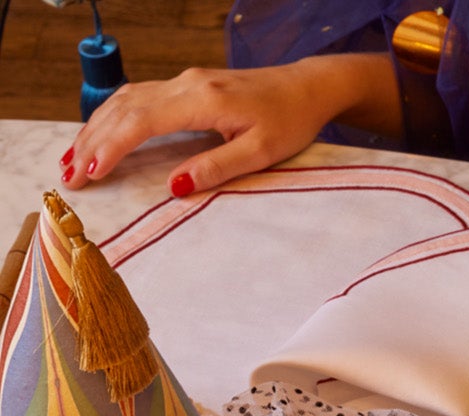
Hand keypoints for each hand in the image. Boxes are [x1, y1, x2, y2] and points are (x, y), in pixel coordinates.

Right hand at [59, 55, 400, 198]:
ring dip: (97, 128)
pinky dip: (115, 117)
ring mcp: (185, 82)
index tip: (91, 172)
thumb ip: (216, 169)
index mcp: (202, 100)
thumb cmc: (289, 121)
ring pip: (127, 100)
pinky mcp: (188, 86)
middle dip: (93, 141)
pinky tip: (101, 133)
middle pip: (124, 109)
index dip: (112, 147)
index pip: (142, 122)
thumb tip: (175, 187)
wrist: (306, 88)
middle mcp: (186, 85)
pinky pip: (140, 98)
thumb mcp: (260, 153)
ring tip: (74, 158)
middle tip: (69, 175)